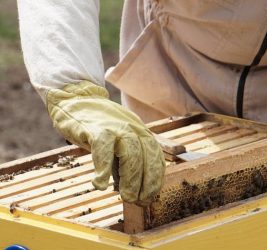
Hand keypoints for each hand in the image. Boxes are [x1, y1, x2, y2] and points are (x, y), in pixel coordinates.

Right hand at [46, 81, 165, 204]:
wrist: (77, 99)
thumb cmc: (99, 125)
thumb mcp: (119, 141)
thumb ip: (125, 161)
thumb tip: (131, 188)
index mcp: (141, 132)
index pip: (156, 156)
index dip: (155, 178)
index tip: (152, 195)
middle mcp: (133, 129)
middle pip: (147, 156)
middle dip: (147, 181)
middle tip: (140, 200)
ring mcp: (116, 128)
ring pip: (131, 154)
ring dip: (131, 178)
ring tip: (127, 196)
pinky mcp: (97, 129)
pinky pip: (103, 149)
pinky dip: (103, 168)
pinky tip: (100, 184)